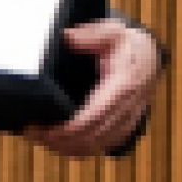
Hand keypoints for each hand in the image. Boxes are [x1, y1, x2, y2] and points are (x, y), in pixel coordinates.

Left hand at [24, 19, 164, 157]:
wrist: (149, 59)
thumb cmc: (128, 46)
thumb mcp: (113, 32)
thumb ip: (91, 35)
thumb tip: (68, 37)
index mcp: (123, 87)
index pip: (94, 117)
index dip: (67, 129)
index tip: (42, 127)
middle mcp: (127, 109)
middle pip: (91, 137)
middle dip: (59, 140)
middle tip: (32, 132)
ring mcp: (126, 122)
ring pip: (94, 147)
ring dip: (66, 147)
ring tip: (40, 137)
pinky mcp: (122, 129)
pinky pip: (99, 147)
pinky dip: (78, 149)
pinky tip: (58, 143)